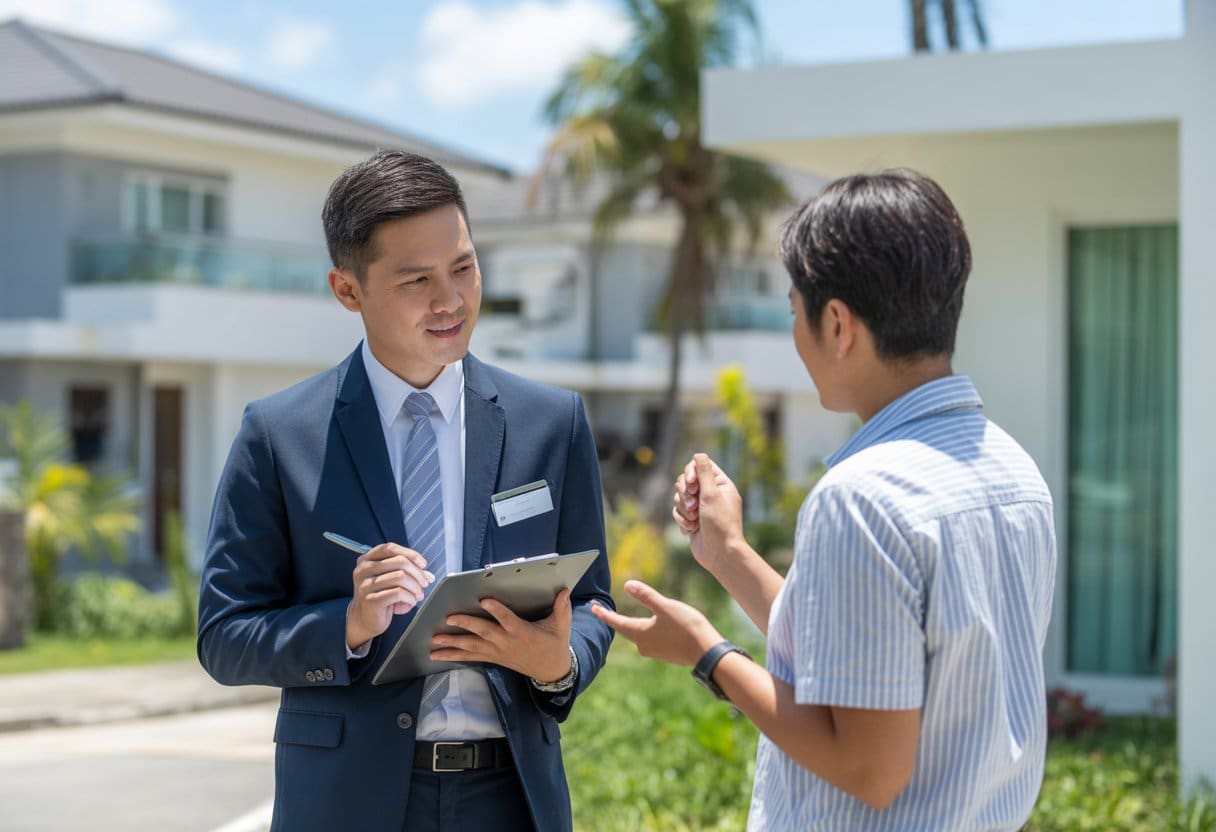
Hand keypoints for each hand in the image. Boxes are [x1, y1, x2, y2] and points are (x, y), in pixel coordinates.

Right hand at [346, 543, 432, 649]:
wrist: (365, 619)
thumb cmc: (380, 596)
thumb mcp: (390, 579)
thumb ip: (406, 572)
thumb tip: (428, 575)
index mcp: (366, 560)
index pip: (390, 548)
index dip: (410, 554)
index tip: (422, 564)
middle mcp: (363, 570)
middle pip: (399, 562)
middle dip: (418, 573)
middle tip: (425, 584)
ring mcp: (365, 585)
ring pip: (401, 577)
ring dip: (416, 587)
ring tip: (418, 595)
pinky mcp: (370, 600)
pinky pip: (398, 593)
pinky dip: (410, 597)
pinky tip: (411, 602)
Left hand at [430, 589, 573, 681]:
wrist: (551, 671)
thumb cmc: (555, 644)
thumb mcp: (561, 626)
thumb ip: (562, 608)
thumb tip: (564, 590)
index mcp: (522, 632)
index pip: (507, 619)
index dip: (496, 610)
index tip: (484, 599)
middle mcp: (506, 642)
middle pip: (483, 633)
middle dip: (466, 625)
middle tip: (450, 618)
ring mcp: (498, 652)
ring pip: (472, 648)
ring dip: (452, 644)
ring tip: (435, 640)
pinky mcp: (493, 658)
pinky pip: (471, 657)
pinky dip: (454, 655)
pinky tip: (438, 654)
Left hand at [590, 580, 722, 666]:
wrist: (707, 653)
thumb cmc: (686, 628)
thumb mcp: (665, 607)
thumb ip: (646, 596)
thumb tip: (627, 585)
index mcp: (640, 633)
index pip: (616, 622)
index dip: (604, 614)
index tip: (592, 607)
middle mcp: (643, 645)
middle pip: (624, 629)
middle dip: (613, 618)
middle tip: (600, 609)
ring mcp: (654, 651)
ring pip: (637, 635)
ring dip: (629, 625)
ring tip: (622, 617)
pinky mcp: (665, 653)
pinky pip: (649, 639)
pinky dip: (643, 630)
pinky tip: (649, 626)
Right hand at [675, 454, 744, 571]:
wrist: (719, 554)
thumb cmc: (720, 524)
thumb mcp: (712, 494)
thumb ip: (703, 472)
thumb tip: (698, 454)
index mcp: (720, 484)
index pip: (699, 466)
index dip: (690, 473)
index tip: (691, 485)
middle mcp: (710, 494)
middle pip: (684, 481)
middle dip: (685, 494)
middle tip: (693, 507)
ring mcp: (700, 507)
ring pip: (679, 497)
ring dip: (683, 509)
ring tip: (694, 521)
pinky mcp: (691, 519)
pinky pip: (677, 511)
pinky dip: (682, 520)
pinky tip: (692, 530)